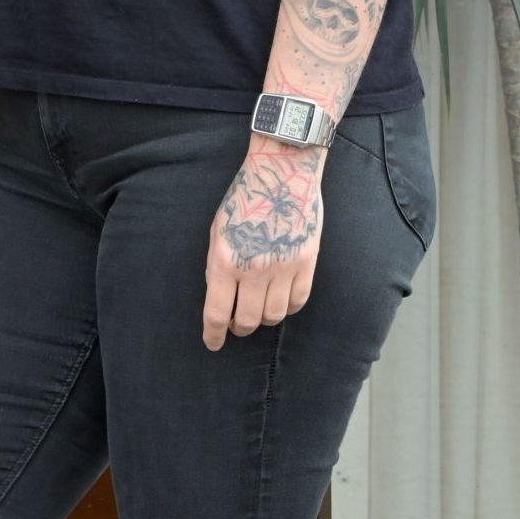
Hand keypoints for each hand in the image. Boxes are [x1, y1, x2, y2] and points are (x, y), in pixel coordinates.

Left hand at [202, 142, 324, 349]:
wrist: (281, 174)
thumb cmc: (244, 199)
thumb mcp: (218, 230)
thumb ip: (218, 265)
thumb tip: (219, 298)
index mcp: (225, 259)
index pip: (217, 312)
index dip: (213, 334)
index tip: (213, 344)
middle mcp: (254, 269)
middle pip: (247, 321)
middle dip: (238, 328)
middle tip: (236, 325)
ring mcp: (283, 268)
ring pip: (273, 315)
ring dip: (262, 318)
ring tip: (257, 309)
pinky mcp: (306, 264)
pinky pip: (297, 302)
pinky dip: (286, 307)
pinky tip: (279, 300)